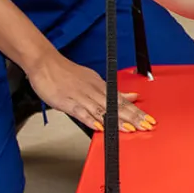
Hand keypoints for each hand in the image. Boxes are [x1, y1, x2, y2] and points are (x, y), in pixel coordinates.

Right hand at [25, 50, 153, 132]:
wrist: (45, 63)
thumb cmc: (67, 73)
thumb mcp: (94, 79)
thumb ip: (113, 91)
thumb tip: (132, 96)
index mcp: (101, 86)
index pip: (122, 101)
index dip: (136, 111)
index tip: (148, 120)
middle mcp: (94, 91)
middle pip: (116, 106)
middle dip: (133, 117)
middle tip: (146, 125)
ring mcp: (81, 97)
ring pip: (102, 110)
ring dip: (116, 120)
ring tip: (130, 129)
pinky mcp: (68, 102)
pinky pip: (81, 112)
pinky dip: (91, 120)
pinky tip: (100, 127)